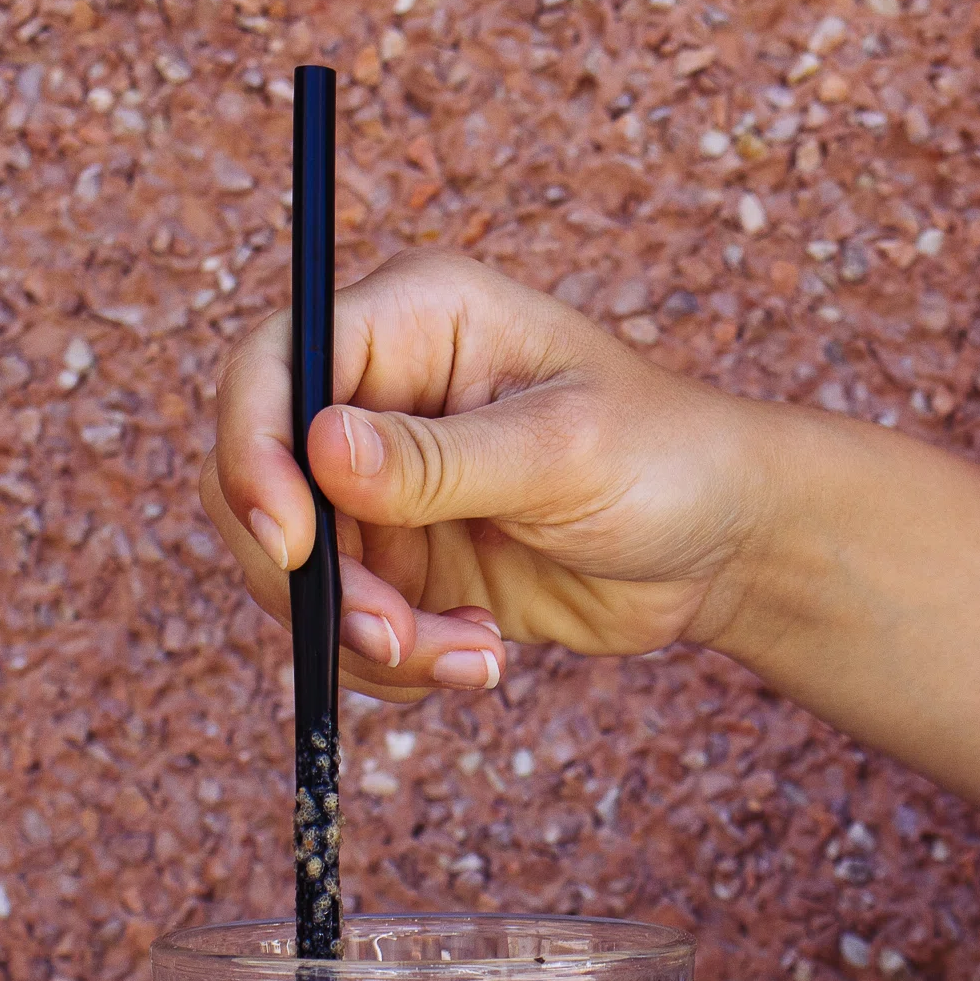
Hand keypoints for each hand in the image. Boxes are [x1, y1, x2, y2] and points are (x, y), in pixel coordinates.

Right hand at [200, 249, 772, 702]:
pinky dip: (397, 660)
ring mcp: (383, 484)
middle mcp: (380, 395)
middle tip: (391, 634)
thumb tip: (320, 447)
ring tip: (475, 655)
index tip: (289, 541)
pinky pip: (348, 623)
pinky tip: (481, 658)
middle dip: (314, 576)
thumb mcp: (562, 451)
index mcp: (415, 320)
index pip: (274, 364)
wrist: (723, 544)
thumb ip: (440, 458)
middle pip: (261, 479)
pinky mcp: (403, 561)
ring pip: (299, 572)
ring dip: (369, 635)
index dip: (256, 450)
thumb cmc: (668, 457)